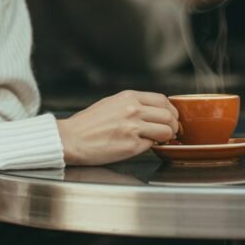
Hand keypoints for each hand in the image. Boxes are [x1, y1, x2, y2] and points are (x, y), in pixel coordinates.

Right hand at [57, 90, 178, 165]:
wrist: (71, 139)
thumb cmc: (87, 124)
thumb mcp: (110, 104)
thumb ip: (132, 105)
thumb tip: (152, 111)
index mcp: (128, 97)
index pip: (163, 100)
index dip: (171, 110)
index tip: (170, 117)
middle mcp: (133, 110)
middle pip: (169, 116)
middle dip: (173, 125)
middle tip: (170, 131)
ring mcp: (134, 128)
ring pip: (166, 131)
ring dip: (166, 137)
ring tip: (158, 140)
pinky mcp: (132, 146)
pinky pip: (152, 145)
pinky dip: (151, 146)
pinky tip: (141, 145)